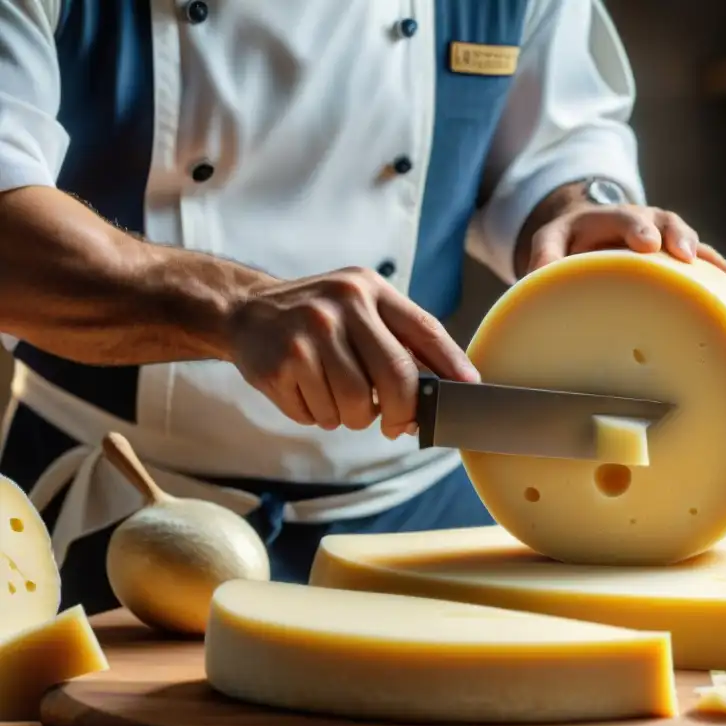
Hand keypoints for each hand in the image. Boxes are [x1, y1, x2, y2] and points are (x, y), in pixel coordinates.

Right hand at [226, 268, 479, 437]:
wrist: (246, 312)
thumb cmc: (318, 318)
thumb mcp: (360, 307)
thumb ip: (400, 340)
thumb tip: (447, 387)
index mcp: (370, 290)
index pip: (425, 330)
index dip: (452, 365)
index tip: (468, 390)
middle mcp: (342, 305)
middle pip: (396, 377)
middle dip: (403, 412)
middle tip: (397, 425)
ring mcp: (309, 333)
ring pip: (357, 405)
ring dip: (354, 417)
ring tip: (339, 399)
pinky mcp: (282, 364)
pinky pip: (320, 414)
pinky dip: (321, 416)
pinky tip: (309, 393)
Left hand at [527, 204, 725, 281]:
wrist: (586, 234)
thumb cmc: (566, 243)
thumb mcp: (548, 243)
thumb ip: (542, 257)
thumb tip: (534, 278)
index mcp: (606, 218)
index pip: (623, 218)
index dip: (637, 228)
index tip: (647, 244)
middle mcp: (640, 221)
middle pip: (663, 221)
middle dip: (675, 236)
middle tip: (683, 253)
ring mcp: (661, 235)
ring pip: (686, 237)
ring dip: (702, 254)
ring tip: (723, 273)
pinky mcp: (673, 253)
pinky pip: (699, 258)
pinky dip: (715, 266)